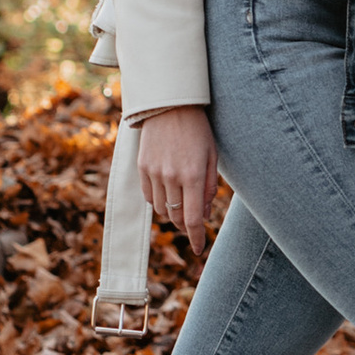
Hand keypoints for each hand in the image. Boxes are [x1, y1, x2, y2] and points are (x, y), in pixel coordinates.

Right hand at [135, 106, 219, 250]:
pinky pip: (148, 196)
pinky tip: (166, 193)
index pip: (193, 219)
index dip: (196, 237)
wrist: (169, 105)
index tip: (198, 249)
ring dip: (171, 212)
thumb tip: (204, 214)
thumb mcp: (212, 157)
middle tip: (192, 223)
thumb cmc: (198, 130)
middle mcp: (171, 177)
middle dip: (185, 225)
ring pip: (160, 210)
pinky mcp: (141, 168)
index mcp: (193, 176)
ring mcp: (153, 173)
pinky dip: (157, 201)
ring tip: (180, 203)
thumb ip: (209, 188)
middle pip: (176, 217)